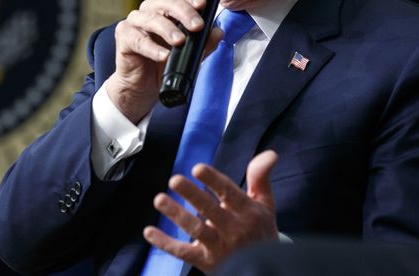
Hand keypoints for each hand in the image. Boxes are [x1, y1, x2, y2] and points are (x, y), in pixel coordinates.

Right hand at [106, 0, 221, 122]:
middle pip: (166, 1)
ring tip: (180, 41)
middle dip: (184, 12)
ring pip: (151, 18)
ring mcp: (135, 22)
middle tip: (197, 26)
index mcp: (167, 8)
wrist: (143, 87)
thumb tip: (218, 32)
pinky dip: (152, 48)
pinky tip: (163, 55)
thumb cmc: (164, 64)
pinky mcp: (124, 37)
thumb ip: (204, 42)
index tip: (202, 4)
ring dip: (168, 29)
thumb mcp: (190, 54)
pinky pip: (137, 39)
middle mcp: (150, 10)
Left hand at [143, 151, 278, 272]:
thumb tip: (270, 153)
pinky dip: (165, 243)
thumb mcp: (264, 204)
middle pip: (210, 210)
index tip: (197, 168)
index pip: (230, 193)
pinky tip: (149, 232)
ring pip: (196, 230)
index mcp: (247, 212)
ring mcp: (219, 247)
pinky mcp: (205, 261)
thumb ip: (260, 177)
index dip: (214, 181)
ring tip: (159, 200)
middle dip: (192, 195)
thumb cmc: (260, 230)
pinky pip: (183, 252)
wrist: (264, 269)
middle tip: (174, 180)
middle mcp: (233, 230)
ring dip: (176, 215)